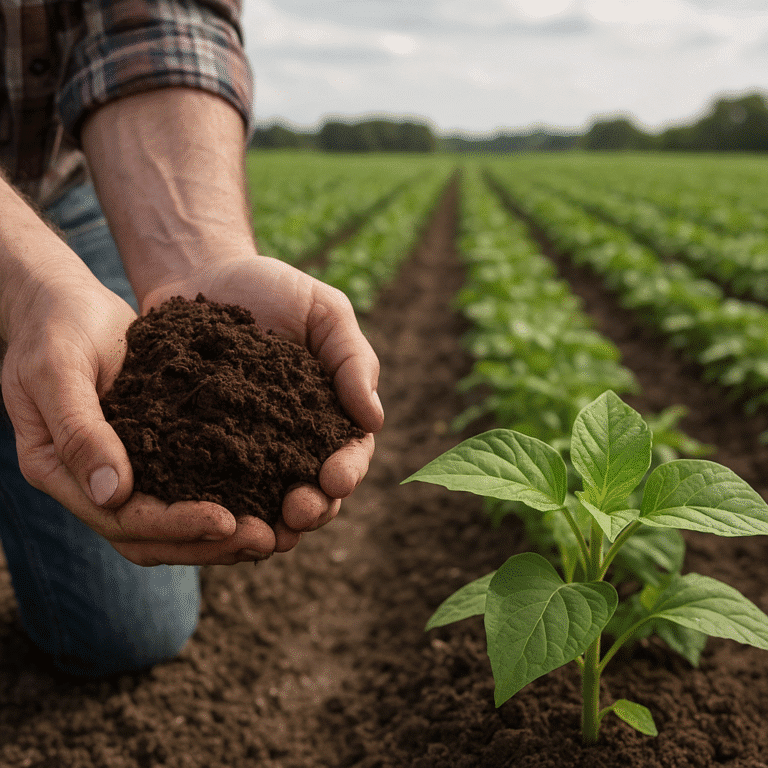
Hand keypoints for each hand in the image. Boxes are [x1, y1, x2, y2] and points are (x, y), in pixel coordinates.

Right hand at [1, 273, 292, 565]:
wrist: (66, 303)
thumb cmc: (56, 326)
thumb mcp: (58, 369)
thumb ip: (79, 430)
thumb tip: (113, 496)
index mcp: (58, 471)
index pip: (122, 519)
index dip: (174, 526)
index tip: (225, 520)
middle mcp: (91, 483)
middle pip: (151, 537)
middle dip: (208, 543)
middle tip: (266, 538)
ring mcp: (122, 470)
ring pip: (171, 524)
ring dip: (221, 535)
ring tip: (274, 531)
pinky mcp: (151, 453)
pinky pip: (186, 488)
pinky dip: (223, 499)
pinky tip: (264, 497)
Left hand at [141, 253, 382, 550]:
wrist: (199, 275)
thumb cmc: (270, 289)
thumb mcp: (323, 311)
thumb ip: (353, 359)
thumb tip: (374, 418)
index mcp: (328, 415)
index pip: (349, 454)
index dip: (347, 471)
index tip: (337, 478)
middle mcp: (291, 443)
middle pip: (312, 491)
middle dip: (312, 508)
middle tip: (298, 511)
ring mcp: (245, 452)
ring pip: (264, 502)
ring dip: (268, 523)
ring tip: (262, 532)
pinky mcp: (198, 451)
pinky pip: (209, 488)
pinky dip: (216, 509)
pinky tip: (210, 519)